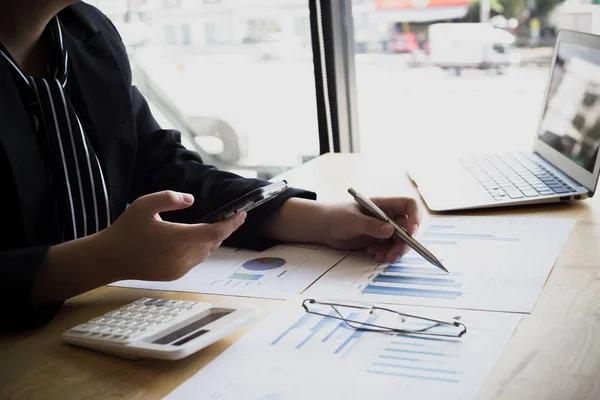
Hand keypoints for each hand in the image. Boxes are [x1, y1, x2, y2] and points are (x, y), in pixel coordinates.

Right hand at [96, 190, 245, 281]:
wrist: (109, 259)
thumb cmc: (126, 229)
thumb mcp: (144, 205)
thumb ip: (169, 198)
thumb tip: (191, 199)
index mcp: (177, 238)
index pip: (215, 232)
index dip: (231, 224)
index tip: (242, 214)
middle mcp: (182, 256)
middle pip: (214, 242)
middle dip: (226, 229)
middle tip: (234, 216)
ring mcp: (180, 268)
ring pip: (207, 252)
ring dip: (214, 239)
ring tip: (218, 225)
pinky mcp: (175, 275)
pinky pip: (196, 260)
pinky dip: (202, 248)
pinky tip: (199, 239)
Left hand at [324, 197, 420, 263]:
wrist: (324, 227)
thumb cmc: (336, 216)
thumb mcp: (352, 220)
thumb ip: (370, 225)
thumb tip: (390, 230)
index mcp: (384, 204)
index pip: (409, 205)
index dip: (415, 217)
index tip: (410, 231)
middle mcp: (387, 216)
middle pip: (408, 228)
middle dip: (404, 243)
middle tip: (393, 255)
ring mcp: (384, 229)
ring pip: (400, 241)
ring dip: (394, 251)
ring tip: (379, 256)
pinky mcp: (379, 240)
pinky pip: (390, 249)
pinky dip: (385, 254)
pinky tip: (373, 254)